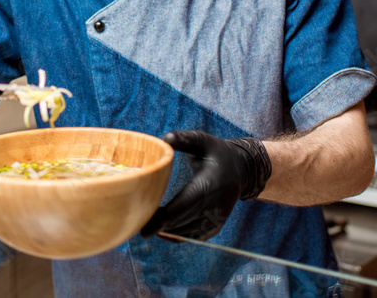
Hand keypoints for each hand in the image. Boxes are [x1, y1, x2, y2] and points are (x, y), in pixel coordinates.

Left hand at [141, 131, 271, 239]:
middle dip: (158, 225)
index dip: (164, 217)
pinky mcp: (215, 226)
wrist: (241, 170)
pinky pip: (192, 237)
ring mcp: (216, 218)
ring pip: (185, 232)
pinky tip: (159, 230)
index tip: (145, 223)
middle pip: (182, 221)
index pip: (185, 204)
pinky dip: (175, 236)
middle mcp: (216, 204)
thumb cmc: (216, 152)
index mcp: (210, 182)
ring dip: (164, 232)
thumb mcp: (203, 141)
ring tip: (143, 224)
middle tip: (135, 224)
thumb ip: (185, 138)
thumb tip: (165, 138)